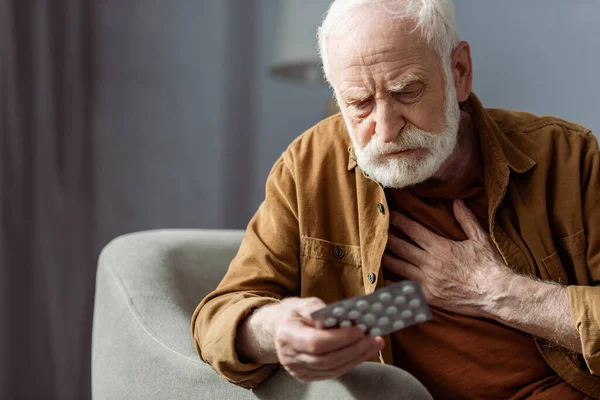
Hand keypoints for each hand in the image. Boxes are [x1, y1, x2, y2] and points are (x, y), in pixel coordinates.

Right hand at [274, 297, 384, 381]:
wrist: (280, 328)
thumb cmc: (294, 314)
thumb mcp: (303, 304)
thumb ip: (319, 310)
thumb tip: (340, 317)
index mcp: (286, 334)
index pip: (316, 342)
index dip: (340, 339)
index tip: (360, 330)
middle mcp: (290, 356)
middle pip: (326, 359)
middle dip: (354, 349)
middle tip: (373, 338)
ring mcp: (297, 369)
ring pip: (332, 369)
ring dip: (357, 358)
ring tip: (373, 344)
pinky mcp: (306, 376)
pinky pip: (332, 373)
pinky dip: (350, 363)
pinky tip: (362, 353)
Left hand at [382, 199, 513, 317]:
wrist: (497, 294)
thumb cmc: (490, 266)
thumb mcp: (480, 238)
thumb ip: (466, 219)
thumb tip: (457, 201)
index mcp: (441, 247)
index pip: (413, 230)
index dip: (399, 221)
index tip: (388, 213)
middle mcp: (430, 263)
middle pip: (401, 247)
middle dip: (387, 237)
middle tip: (374, 229)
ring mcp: (428, 281)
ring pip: (399, 267)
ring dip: (385, 257)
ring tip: (373, 250)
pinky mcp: (428, 297)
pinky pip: (404, 288)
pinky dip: (391, 282)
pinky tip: (381, 278)